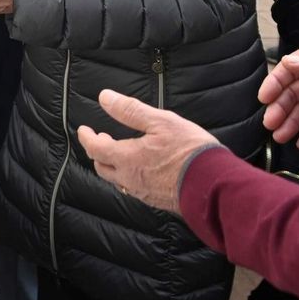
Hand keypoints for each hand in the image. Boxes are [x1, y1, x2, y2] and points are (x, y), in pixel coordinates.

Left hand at [77, 89, 219, 214]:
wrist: (215, 186)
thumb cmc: (190, 151)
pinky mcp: (157, 201)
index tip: (83, 130)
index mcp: (127, 159)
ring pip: (117, 180)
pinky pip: (134, 189)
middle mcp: (130, 179)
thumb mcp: (160, 122)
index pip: (95, 149)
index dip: (86, 138)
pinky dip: (129, 177)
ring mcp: (143, 193)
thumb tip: (105, 98)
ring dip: (112, 166)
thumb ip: (130, 111)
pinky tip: (139, 171)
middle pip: (103, 167)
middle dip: (98, 152)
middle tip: (102, 139)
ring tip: (118, 154)